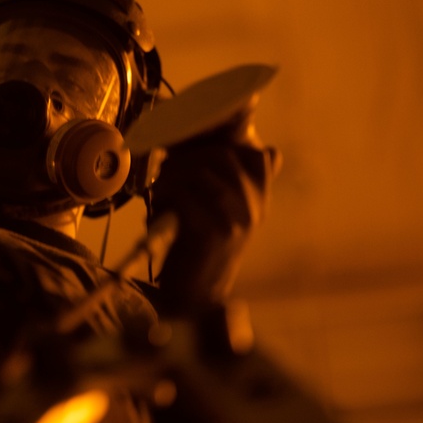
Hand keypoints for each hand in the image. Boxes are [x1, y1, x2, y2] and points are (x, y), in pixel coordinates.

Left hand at [147, 100, 279, 303]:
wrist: (193, 295)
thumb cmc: (193, 241)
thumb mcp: (209, 201)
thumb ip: (213, 169)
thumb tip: (205, 127)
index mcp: (259, 194)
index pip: (255, 151)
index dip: (225, 137)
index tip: (196, 142)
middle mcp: (256, 204)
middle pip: (220, 155)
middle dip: (186, 159)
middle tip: (168, 174)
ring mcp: (239, 217)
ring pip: (201, 171)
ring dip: (172, 177)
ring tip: (164, 193)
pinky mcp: (216, 230)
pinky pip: (186, 194)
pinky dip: (167, 196)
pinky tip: (163, 208)